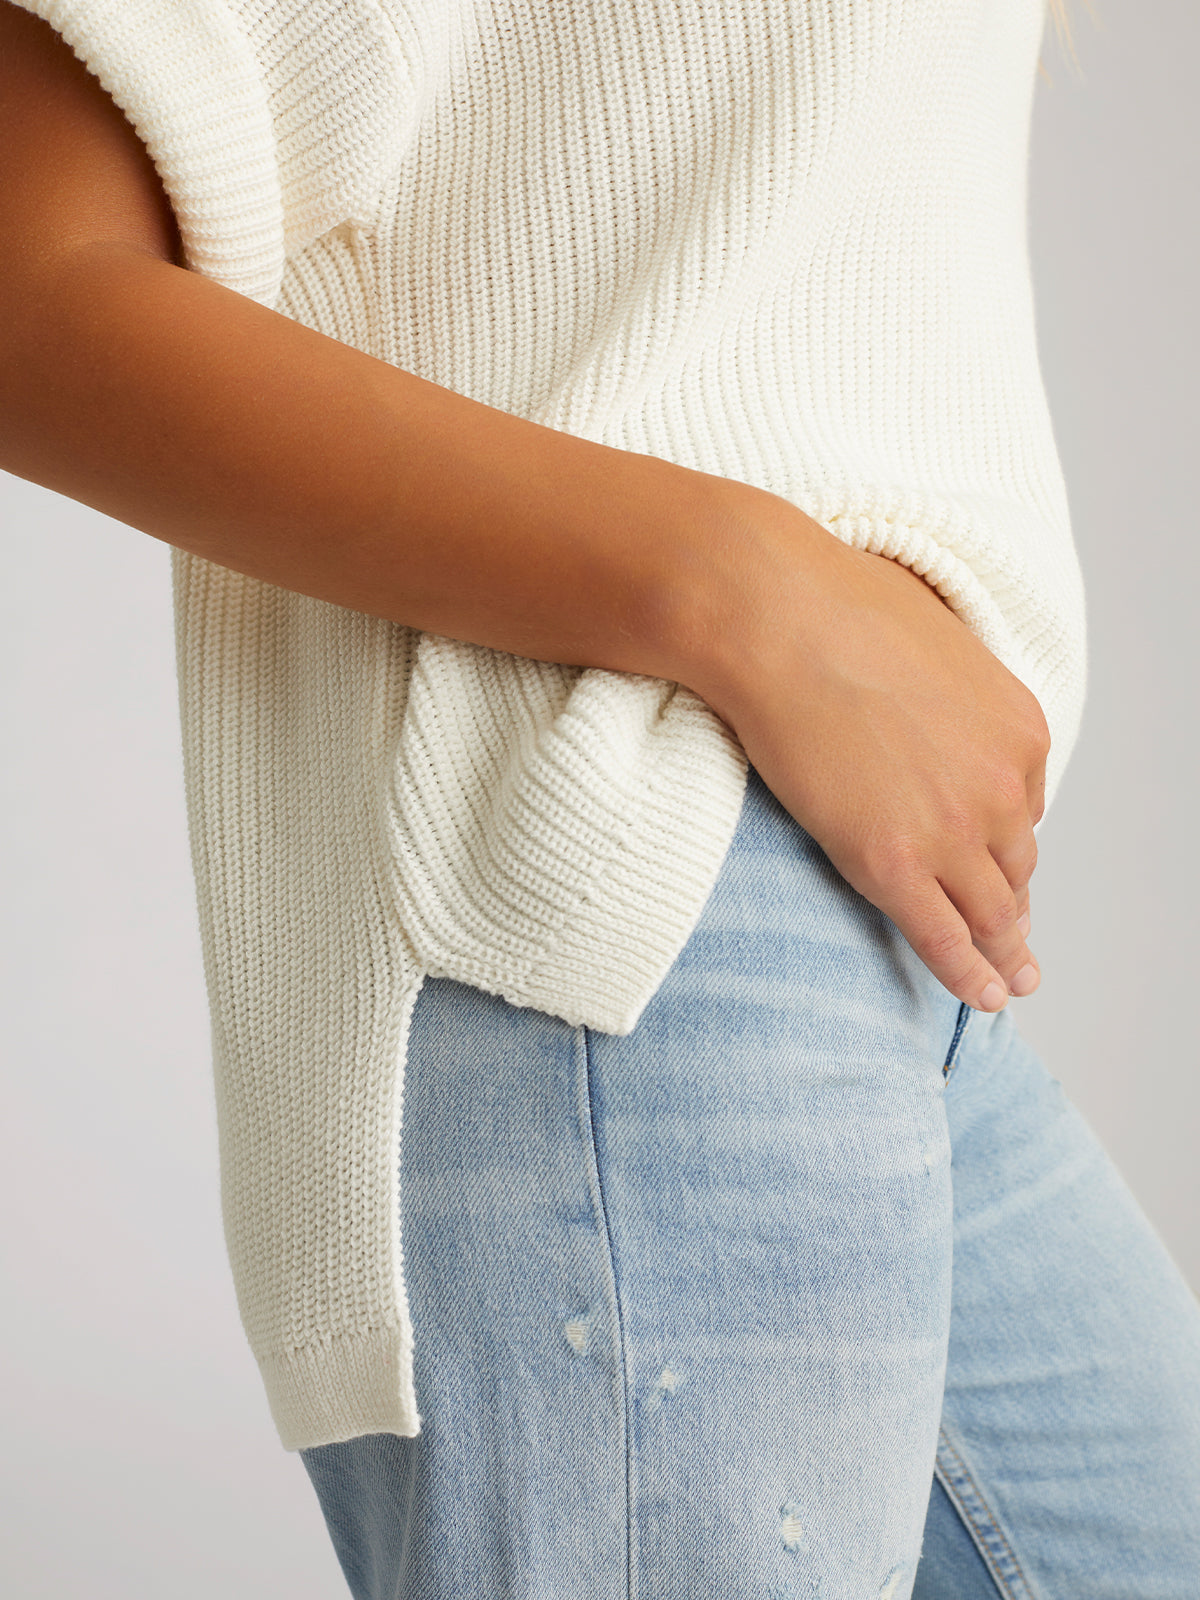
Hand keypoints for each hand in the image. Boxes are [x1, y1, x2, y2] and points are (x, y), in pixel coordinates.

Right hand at [685, 491, 1047, 1011]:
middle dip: (1013, 901)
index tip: (997, 864)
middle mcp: (1003, 785)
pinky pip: (944, 937)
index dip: (1003, 839)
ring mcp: (953, 829)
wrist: (776, 616)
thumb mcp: (931, 636)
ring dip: (1006, 952)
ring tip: (1010, 980)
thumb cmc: (831, 606)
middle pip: (1015, 863)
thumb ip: (948, 686)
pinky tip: (983, 997)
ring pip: (993, 911)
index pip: (1022, 805)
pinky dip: (970, 975)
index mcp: (1018, 729)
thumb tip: (921, 697)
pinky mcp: (894, 862)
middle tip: (1016, 937)